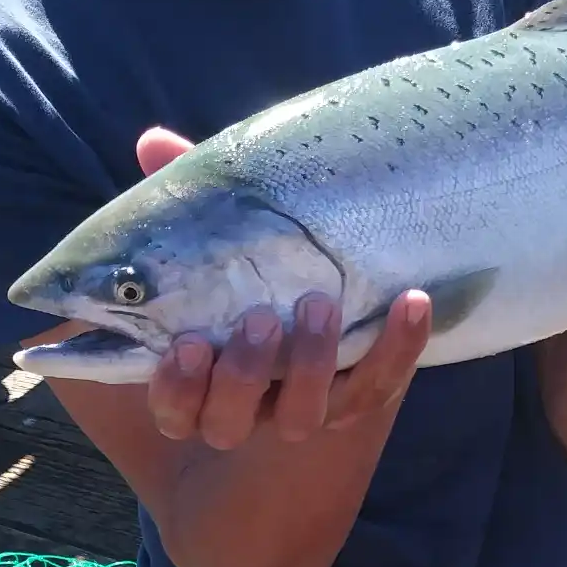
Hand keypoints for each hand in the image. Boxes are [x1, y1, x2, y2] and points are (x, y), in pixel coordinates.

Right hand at [132, 128, 432, 449]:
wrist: (328, 280)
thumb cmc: (244, 262)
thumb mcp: (215, 232)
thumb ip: (182, 198)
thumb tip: (154, 145)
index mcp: (194, 384)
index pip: (174, 410)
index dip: (178, 388)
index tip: (189, 343)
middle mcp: (242, 410)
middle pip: (231, 421)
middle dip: (244, 373)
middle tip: (261, 319)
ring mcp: (299, 407)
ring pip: (301, 416)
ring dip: (308, 365)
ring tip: (320, 304)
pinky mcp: (355, 395)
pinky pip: (375, 386)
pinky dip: (397, 348)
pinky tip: (412, 301)